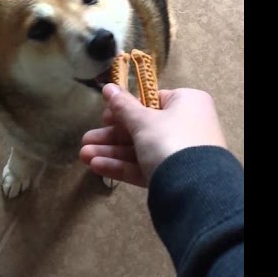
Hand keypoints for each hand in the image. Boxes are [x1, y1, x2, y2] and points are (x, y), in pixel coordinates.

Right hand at [79, 84, 226, 187]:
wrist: (194, 189)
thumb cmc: (169, 140)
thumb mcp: (143, 121)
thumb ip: (123, 106)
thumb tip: (108, 87)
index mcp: (187, 103)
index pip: (152, 101)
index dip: (125, 108)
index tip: (104, 116)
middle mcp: (187, 126)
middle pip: (142, 127)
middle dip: (110, 136)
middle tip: (86, 139)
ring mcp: (181, 154)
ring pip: (140, 149)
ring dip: (111, 152)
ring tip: (83, 156)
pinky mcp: (173, 177)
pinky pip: (145, 167)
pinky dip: (122, 166)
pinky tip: (96, 166)